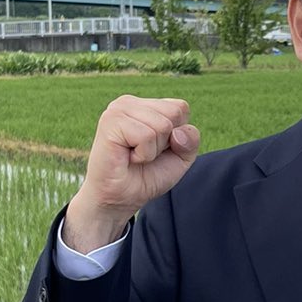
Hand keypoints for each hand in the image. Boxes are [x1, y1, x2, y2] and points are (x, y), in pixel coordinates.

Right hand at [64, 96, 199, 251]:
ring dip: (153, 150)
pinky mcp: (111, 122)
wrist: (119, 199)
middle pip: (174, 114)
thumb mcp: (180, 158)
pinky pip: (147, 135)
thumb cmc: (146, 176)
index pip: (181, 108)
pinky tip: (127, 157)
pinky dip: (143, 154)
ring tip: (134, 156)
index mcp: (144, 105)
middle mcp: (129, 102)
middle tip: (143, 154)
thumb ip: (191, 140)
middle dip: (166, 142)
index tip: (156, 149)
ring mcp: (118, 110)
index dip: (177, 136)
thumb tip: (178, 133)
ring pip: (162, 125)